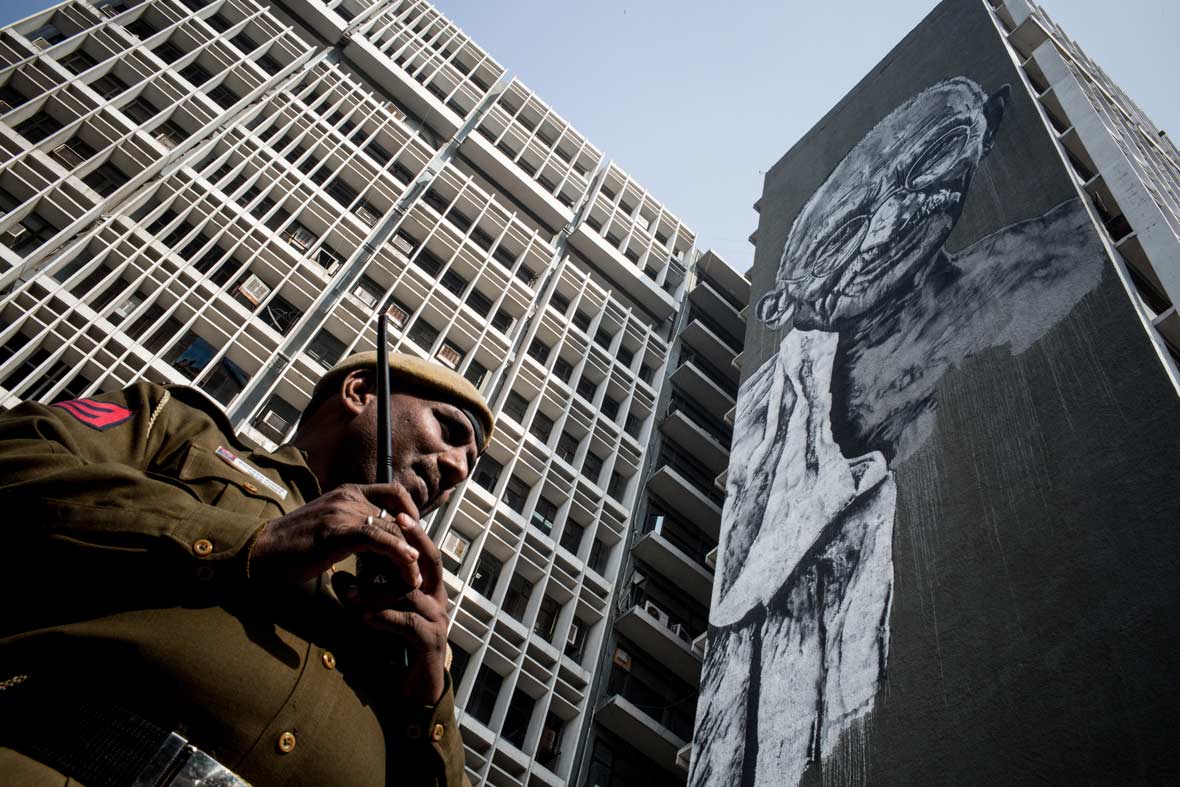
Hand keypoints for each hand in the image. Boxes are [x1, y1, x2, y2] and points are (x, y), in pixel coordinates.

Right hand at [248, 483, 422, 590]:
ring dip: (409, 557)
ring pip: (393, 529)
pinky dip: (398, 553)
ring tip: (414, 578)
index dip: (411, 514)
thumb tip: (378, 542)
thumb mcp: (329, 527)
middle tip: (417, 569)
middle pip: (398, 516)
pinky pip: (379, 539)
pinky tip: (407, 568)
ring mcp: (343, 513)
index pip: (394, 493)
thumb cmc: (292, 546)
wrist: (259, 551)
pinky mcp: (337, 533)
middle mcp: (349, 497)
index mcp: (347, 492)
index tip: (415, 540)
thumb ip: (353, 527)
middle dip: (413, 544)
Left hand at [331, 515, 448, 704]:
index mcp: (429, 588)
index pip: (424, 551)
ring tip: (348, 591)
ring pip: (409, 595)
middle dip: (411, 543)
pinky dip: (385, 618)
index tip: (395, 512)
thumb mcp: (381, 614)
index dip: (413, 531)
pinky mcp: (431, 643)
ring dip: (376, 592)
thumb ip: (367, 596)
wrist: (413, 690)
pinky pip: (408, 624)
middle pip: (431, 562)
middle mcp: (438, 599)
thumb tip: (338, 576)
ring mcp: (437, 620)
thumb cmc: (396, 647)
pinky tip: (365, 618)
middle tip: (387, 530)